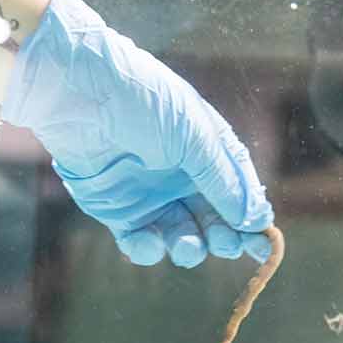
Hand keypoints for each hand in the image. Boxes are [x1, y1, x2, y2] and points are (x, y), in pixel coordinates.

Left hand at [1, 0, 273, 266]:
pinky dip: (150, 250)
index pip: (238, 194)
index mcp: (208, 153)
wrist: (79, 92)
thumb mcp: (196, 137)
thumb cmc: (144, 101)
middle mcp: (183, 178)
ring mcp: (152, 196)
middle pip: (214, 222)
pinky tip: (151, 242)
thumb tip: (257, 220)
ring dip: (191, 248)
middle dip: (224, 238)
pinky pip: (142, 243)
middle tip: (226, 244)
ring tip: (189, 245)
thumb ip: (225, 181)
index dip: (252, 221)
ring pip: (182, 238)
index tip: (263, 245)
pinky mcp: (119, 212)